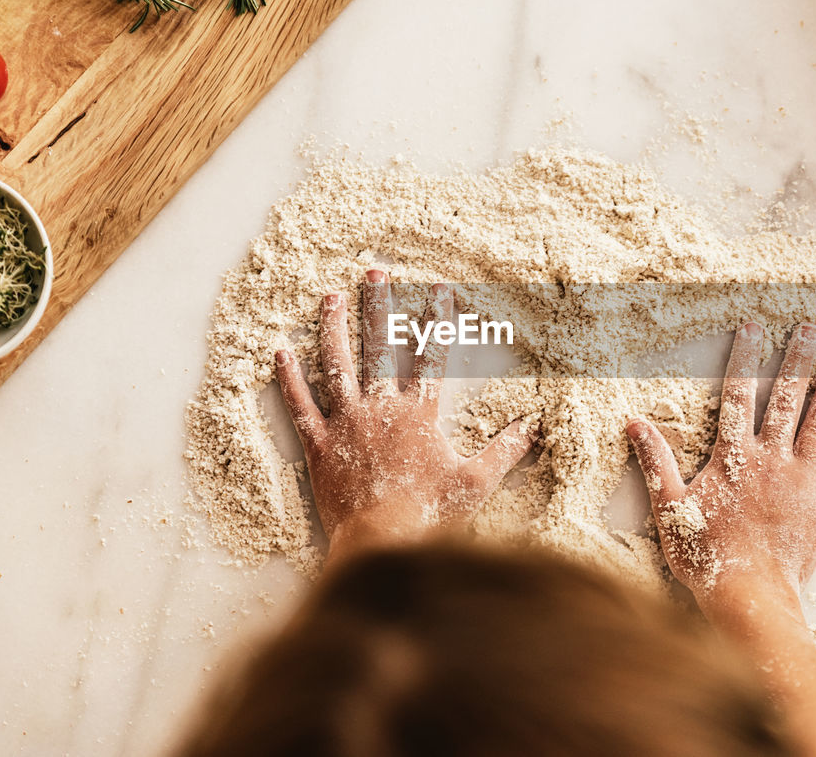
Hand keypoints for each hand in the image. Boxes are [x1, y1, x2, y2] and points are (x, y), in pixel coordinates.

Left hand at [275, 270, 535, 556]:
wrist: (380, 543)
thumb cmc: (429, 515)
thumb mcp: (477, 482)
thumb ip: (505, 450)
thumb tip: (533, 426)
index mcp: (419, 414)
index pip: (430, 358)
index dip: (434, 322)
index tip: (437, 289)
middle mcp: (380, 410)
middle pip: (378, 349)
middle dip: (378, 308)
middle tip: (374, 272)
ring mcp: (345, 425)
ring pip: (336, 367)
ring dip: (334, 329)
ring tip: (331, 297)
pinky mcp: (318, 447)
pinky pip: (300, 407)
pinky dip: (289, 380)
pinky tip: (281, 352)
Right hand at [626, 322, 815, 624]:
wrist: (749, 594)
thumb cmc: (705, 554)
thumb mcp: (669, 506)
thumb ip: (654, 461)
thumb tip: (633, 422)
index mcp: (734, 455)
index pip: (738, 394)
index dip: (746, 357)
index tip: (754, 327)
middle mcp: (771, 458)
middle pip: (786, 397)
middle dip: (797, 358)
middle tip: (809, 327)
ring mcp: (802, 479)